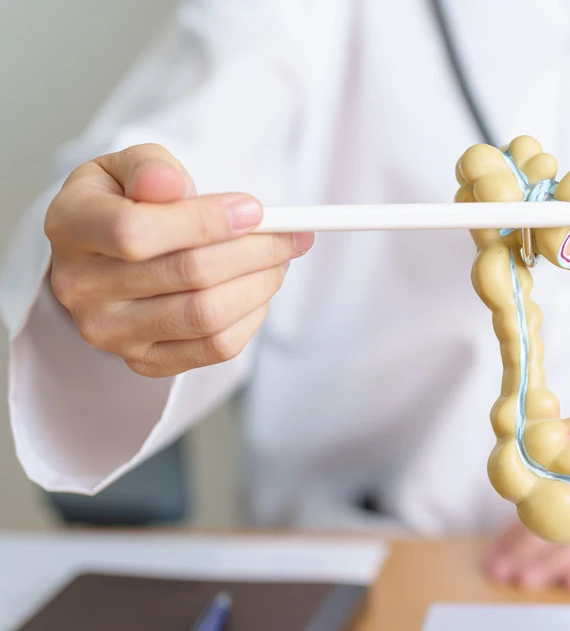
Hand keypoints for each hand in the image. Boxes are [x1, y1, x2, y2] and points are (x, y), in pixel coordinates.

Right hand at [44, 143, 313, 376]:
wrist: (106, 254)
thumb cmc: (125, 202)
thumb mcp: (129, 166)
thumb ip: (150, 167)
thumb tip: (171, 184)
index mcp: (71, 225)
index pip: (137, 232)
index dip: (206, 221)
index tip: (254, 210)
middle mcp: (80, 286)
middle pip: (188, 274)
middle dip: (255, 251)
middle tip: (290, 234)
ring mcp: (110, 332)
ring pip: (207, 315)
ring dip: (261, 284)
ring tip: (279, 259)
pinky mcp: (144, 361)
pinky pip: (215, 348)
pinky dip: (252, 317)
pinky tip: (259, 289)